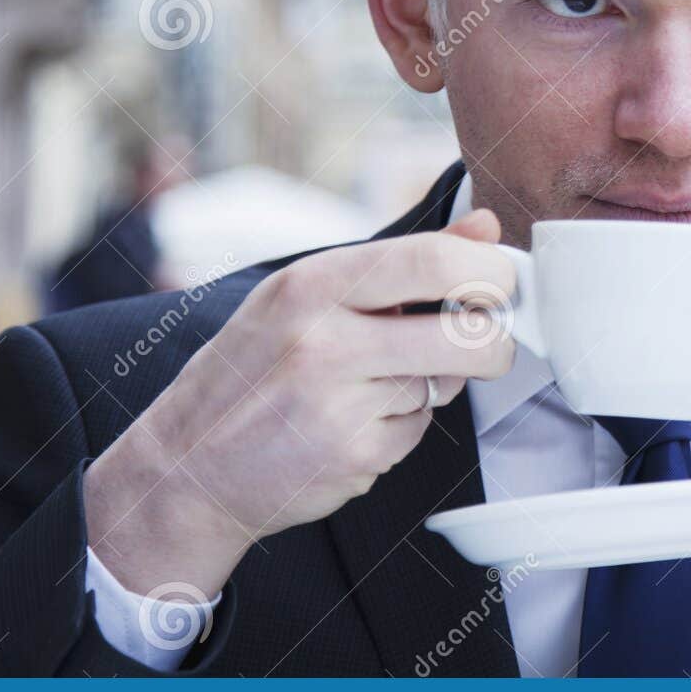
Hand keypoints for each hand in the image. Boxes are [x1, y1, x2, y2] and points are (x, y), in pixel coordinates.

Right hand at [85, 209, 515, 598]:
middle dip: (496, 341)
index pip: (433, 261)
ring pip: (444, 384)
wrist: (187, 465)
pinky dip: (403, 426)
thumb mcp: (308, 294)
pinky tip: (354, 422)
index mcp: (312, 284)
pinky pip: (420, 430)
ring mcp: (340, 405)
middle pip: (468, 334)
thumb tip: (485, 226)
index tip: (503, 281)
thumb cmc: (253, 367)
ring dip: (432, 385)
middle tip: (486, 340)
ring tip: (375, 384)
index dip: (491, 271)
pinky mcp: (355, 458)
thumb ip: (403, 260)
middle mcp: (323, 341)